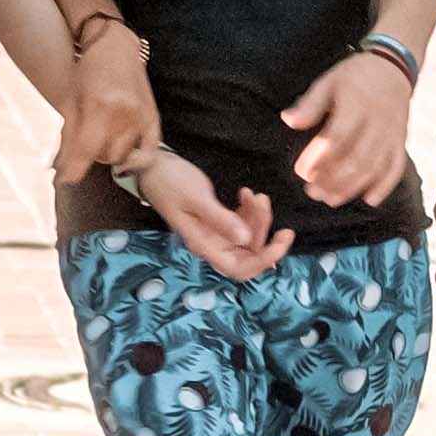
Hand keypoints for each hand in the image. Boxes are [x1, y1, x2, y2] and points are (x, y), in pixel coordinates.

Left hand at [53, 20, 157, 182]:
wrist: (115, 46)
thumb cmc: (87, 70)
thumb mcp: (69, 99)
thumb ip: (67, 136)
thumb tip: (60, 169)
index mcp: (100, 106)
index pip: (86, 151)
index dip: (72, 170)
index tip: (63, 179)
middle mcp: (125, 114)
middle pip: (105, 157)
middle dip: (91, 155)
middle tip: (84, 142)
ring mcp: (142, 116)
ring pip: (123, 156)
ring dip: (109, 153)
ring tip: (102, 137)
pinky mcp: (154, 118)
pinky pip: (148, 152)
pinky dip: (135, 159)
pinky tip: (125, 153)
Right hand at [133, 148, 287, 283]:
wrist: (153, 168)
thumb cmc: (170, 183)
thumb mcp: (197, 200)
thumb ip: (220, 219)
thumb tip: (245, 239)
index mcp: (204, 246)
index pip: (239, 268)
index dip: (263, 260)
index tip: (282, 241)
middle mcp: (211, 244)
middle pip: (248, 252)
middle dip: (263, 231)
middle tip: (265, 203)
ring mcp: (215, 233)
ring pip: (247, 235)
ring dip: (257, 216)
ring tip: (253, 194)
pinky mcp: (217, 219)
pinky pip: (241, 222)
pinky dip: (249, 210)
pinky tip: (246, 193)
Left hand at [280, 47, 414, 211]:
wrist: (393, 67)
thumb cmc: (356, 75)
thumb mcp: (329, 81)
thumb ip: (310, 104)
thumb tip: (288, 121)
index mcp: (356, 104)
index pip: (338, 137)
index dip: (319, 158)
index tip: (302, 172)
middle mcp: (377, 122)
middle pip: (357, 158)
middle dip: (333, 180)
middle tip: (311, 190)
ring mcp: (391, 134)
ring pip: (374, 168)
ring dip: (352, 188)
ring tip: (330, 198)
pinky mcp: (401, 142)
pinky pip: (396, 168)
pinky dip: (385, 187)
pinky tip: (369, 200)